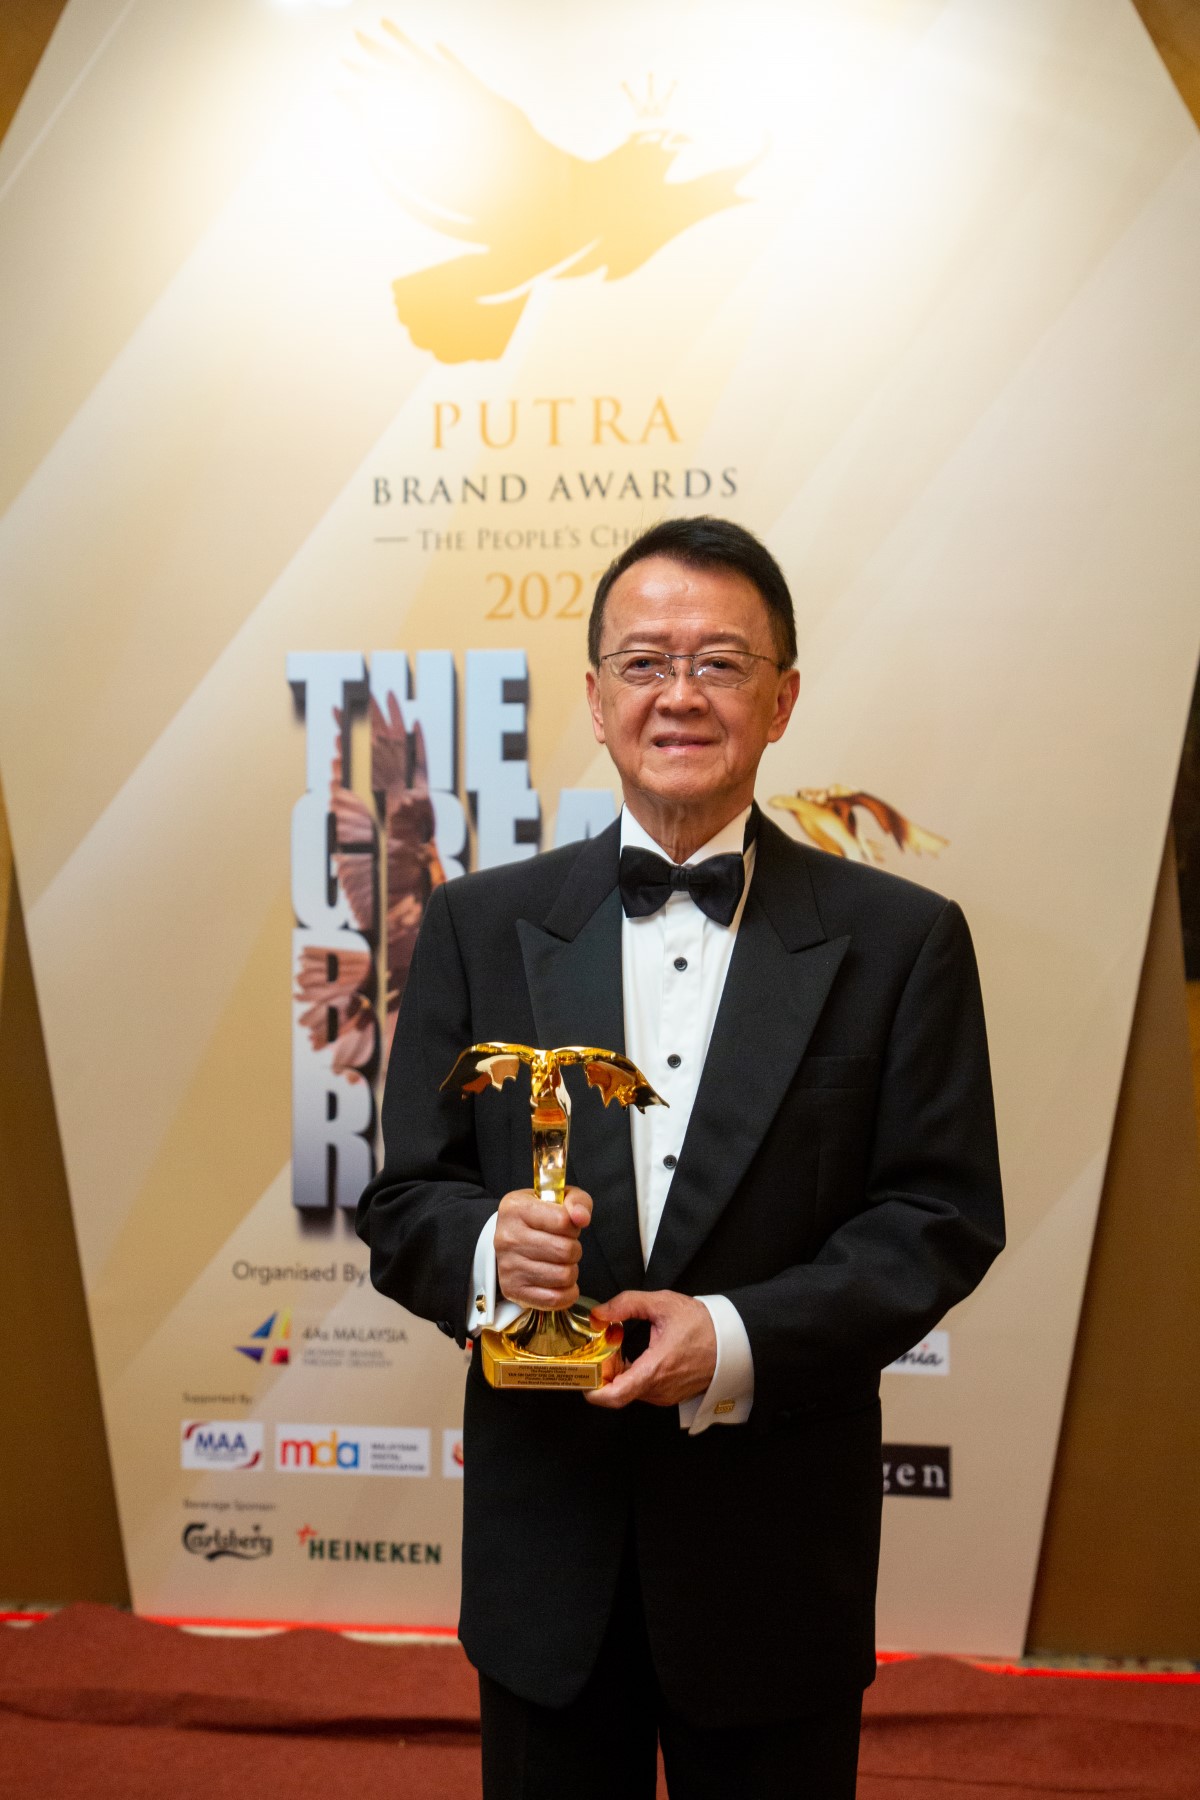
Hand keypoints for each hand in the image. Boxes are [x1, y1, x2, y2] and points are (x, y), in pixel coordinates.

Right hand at [494, 1187, 591, 1309]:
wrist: (509, 1238)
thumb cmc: (538, 1218)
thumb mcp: (558, 1199)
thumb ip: (577, 1201)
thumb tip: (582, 1218)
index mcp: (515, 1208)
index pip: (563, 1221)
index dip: (572, 1226)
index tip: (564, 1227)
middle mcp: (507, 1237)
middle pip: (565, 1251)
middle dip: (573, 1249)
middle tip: (564, 1247)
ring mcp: (508, 1266)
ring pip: (563, 1275)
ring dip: (570, 1270)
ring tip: (559, 1262)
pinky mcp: (512, 1290)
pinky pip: (554, 1299)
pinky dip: (566, 1293)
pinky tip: (559, 1282)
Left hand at [585, 1290, 716, 1409]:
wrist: (732, 1341)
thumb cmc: (702, 1324)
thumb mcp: (662, 1304)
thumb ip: (626, 1304)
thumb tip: (599, 1314)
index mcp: (654, 1370)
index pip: (614, 1396)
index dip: (592, 1390)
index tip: (584, 1373)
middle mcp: (658, 1389)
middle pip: (617, 1391)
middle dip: (604, 1371)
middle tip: (604, 1347)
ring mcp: (665, 1395)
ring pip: (629, 1391)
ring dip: (618, 1373)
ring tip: (620, 1347)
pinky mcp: (670, 1395)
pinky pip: (642, 1390)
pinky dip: (632, 1375)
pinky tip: (635, 1355)